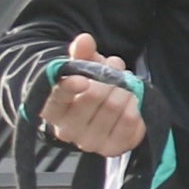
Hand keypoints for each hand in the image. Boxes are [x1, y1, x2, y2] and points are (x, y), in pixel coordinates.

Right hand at [39, 36, 145, 153]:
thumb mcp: (81, 68)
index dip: (69, 88)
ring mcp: (90, 142)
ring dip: (125, 89)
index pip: (56, 99)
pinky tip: (132, 100)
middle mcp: (67, 131)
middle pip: (93, 97)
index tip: (82, 79)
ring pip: (115, 108)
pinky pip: (131, 122)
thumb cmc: (86, 88)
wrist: (100, 115)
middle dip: (109, 77)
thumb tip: (85, 40)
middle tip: (115, 65)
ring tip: (125, 82)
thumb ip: (81, 54)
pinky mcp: (113, 148)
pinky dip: (136, 106)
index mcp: (52, 110)